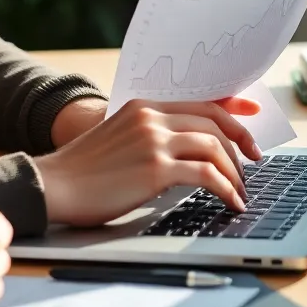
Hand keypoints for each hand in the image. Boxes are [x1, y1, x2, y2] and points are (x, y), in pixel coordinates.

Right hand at [35, 98, 262, 226]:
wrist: (55, 184)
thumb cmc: (84, 171)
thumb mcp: (120, 139)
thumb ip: (150, 136)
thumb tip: (188, 153)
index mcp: (143, 105)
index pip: (201, 105)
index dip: (233, 118)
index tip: (251, 136)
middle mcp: (151, 117)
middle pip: (213, 124)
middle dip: (240, 146)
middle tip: (251, 167)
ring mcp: (153, 140)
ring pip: (213, 147)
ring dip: (234, 172)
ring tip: (239, 191)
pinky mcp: (155, 168)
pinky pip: (206, 175)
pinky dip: (226, 189)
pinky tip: (231, 202)